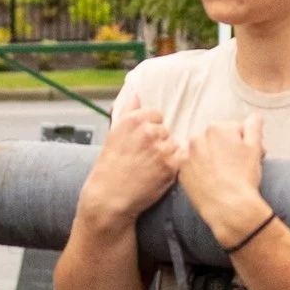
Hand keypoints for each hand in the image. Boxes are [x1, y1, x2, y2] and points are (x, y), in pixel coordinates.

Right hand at [76, 103, 181, 234]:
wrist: (110, 196)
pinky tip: (158, 174)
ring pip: (173, 145)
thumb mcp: (113, 133)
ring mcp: (161, 148)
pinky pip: (180, 159)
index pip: (156, 115)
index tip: (142, 143)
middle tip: (144, 158)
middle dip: (158, 143)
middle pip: (165, 131)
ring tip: (150, 168)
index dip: (150, 129)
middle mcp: (148, 131)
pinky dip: (172, 167)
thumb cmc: (110, 167)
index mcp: (133, 120)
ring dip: (166, 155)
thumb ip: (127, 111)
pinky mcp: (171, 165)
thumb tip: (135, 93)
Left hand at [176, 112, 270, 250]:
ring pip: (202, 151)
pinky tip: (211, 180)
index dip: (244, 142)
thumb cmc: (243, 178)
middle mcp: (198, 138)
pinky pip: (191, 165)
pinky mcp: (181, 171)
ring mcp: (186, 155)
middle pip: (216, 139)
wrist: (229, 207)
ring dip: (211, 157)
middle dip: (226, 148)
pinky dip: (199, 169)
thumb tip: (255, 117)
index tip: (248, 155)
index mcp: (217, 129)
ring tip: (223, 174)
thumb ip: (254, 128)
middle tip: (237, 165)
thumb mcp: (255, 148)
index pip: (233, 129)